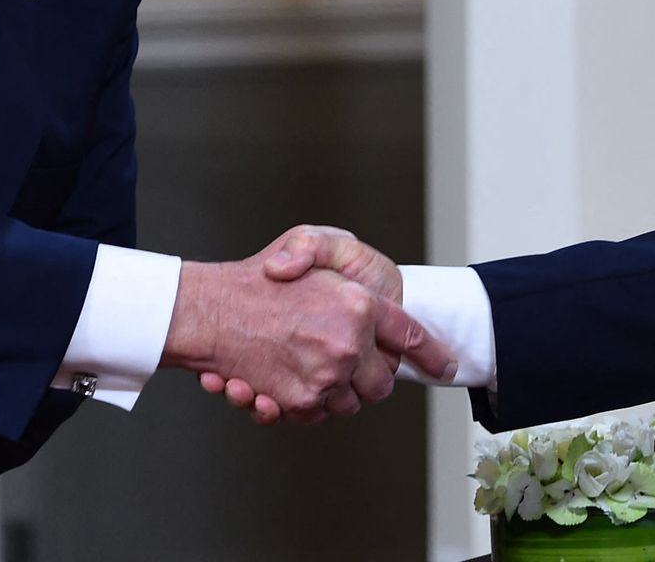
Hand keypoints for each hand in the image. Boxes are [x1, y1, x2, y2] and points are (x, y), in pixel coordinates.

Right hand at [197, 225, 417, 423]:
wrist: (208, 309)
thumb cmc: (259, 274)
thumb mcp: (309, 240)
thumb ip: (341, 256)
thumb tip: (370, 300)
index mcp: (359, 305)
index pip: (411, 337)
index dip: (432, 353)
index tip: (446, 363)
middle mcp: (347, 345)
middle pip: (381, 383)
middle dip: (370, 377)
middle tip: (347, 360)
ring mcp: (323, 377)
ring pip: (349, 403)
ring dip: (336, 391)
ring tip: (309, 366)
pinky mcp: (296, 402)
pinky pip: (316, 414)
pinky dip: (305, 404)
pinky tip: (282, 381)